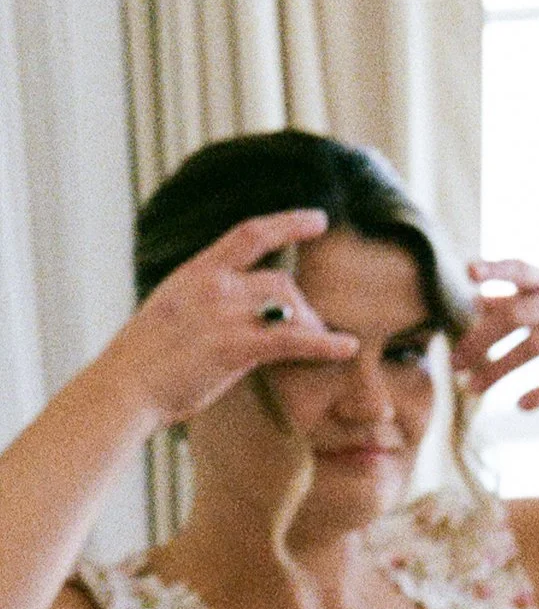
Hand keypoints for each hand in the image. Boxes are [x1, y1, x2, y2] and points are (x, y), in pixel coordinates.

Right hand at [109, 210, 357, 427]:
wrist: (122, 388)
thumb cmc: (143, 361)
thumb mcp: (169, 312)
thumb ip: (202, 301)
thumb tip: (230, 307)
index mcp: (195, 272)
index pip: (249, 234)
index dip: (288, 224)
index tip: (319, 220)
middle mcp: (212, 285)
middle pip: (280, 281)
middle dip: (302, 306)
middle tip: (312, 328)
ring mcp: (223, 314)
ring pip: (290, 307)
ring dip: (311, 326)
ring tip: (321, 345)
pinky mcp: (234, 347)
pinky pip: (293, 340)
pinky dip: (326, 344)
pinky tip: (347, 348)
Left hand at [457, 261, 538, 412]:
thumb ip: (514, 301)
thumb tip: (475, 301)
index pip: (521, 270)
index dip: (495, 270)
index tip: (469, 272)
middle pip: (516, 315)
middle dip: (480, 340)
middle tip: (454, 364)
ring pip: (533, 348)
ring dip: (498, 370)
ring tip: (471, 389)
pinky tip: (521, 406)